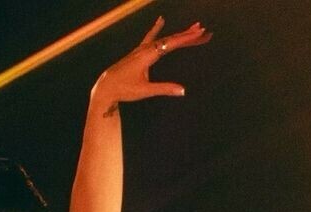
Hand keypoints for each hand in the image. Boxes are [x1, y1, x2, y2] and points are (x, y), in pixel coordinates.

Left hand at [96, 17, 211, 104]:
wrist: (106, 86)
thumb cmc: (124, 89)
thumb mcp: (145, 91)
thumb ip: (164, 89)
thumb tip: (182, 90)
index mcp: (148, 55)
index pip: (171, 44)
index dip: (187, 39)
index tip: (200, 34)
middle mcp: (146, 48)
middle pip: (171, 39)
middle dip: (188, 35)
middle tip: (204, 31)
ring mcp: (141, 49)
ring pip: (164, 38)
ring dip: (179, 34)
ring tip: (193, 28)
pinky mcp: (138, 52)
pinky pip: (151, 37)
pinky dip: (157, 28)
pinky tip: (161, 20)